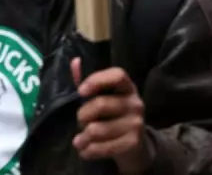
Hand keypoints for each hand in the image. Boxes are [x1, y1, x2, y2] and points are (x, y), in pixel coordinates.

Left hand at [71, 58, 150, 174]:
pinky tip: (87, 150)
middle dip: (82, 116)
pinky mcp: (133, 142)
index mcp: (127, 88)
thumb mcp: (103, 99)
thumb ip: (89, 83)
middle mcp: (135, 103)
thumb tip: (75, 61)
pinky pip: (100, 148)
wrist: (136, 145)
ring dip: (83, 138)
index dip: (97, 80)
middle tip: (81, 123)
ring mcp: (136, 123)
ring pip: (96, 129)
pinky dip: (88, 151)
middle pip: (100, 104)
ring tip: (83, 140)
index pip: (117, 75)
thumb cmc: (113, 118)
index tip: (81, 91)